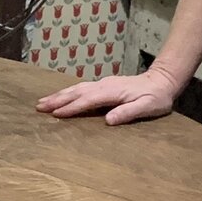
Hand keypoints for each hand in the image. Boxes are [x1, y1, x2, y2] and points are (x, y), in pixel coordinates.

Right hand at [36, 67, 180, 125]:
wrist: (163, 80)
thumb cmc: (157, 98)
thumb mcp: (148, 107)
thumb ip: (128, 112)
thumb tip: (108, 120)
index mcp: (112, 92)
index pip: (87, 100)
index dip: (71, 108)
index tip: (55, 114)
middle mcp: (104, 85)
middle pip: (76, 92)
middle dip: (57, 99)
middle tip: (38, 107)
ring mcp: (103, 83)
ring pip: (77, 88)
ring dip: (59, 95)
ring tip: (42, 102)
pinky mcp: (104, 85)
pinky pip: (81, 88)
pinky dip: (68, 92)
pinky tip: (61, 96)